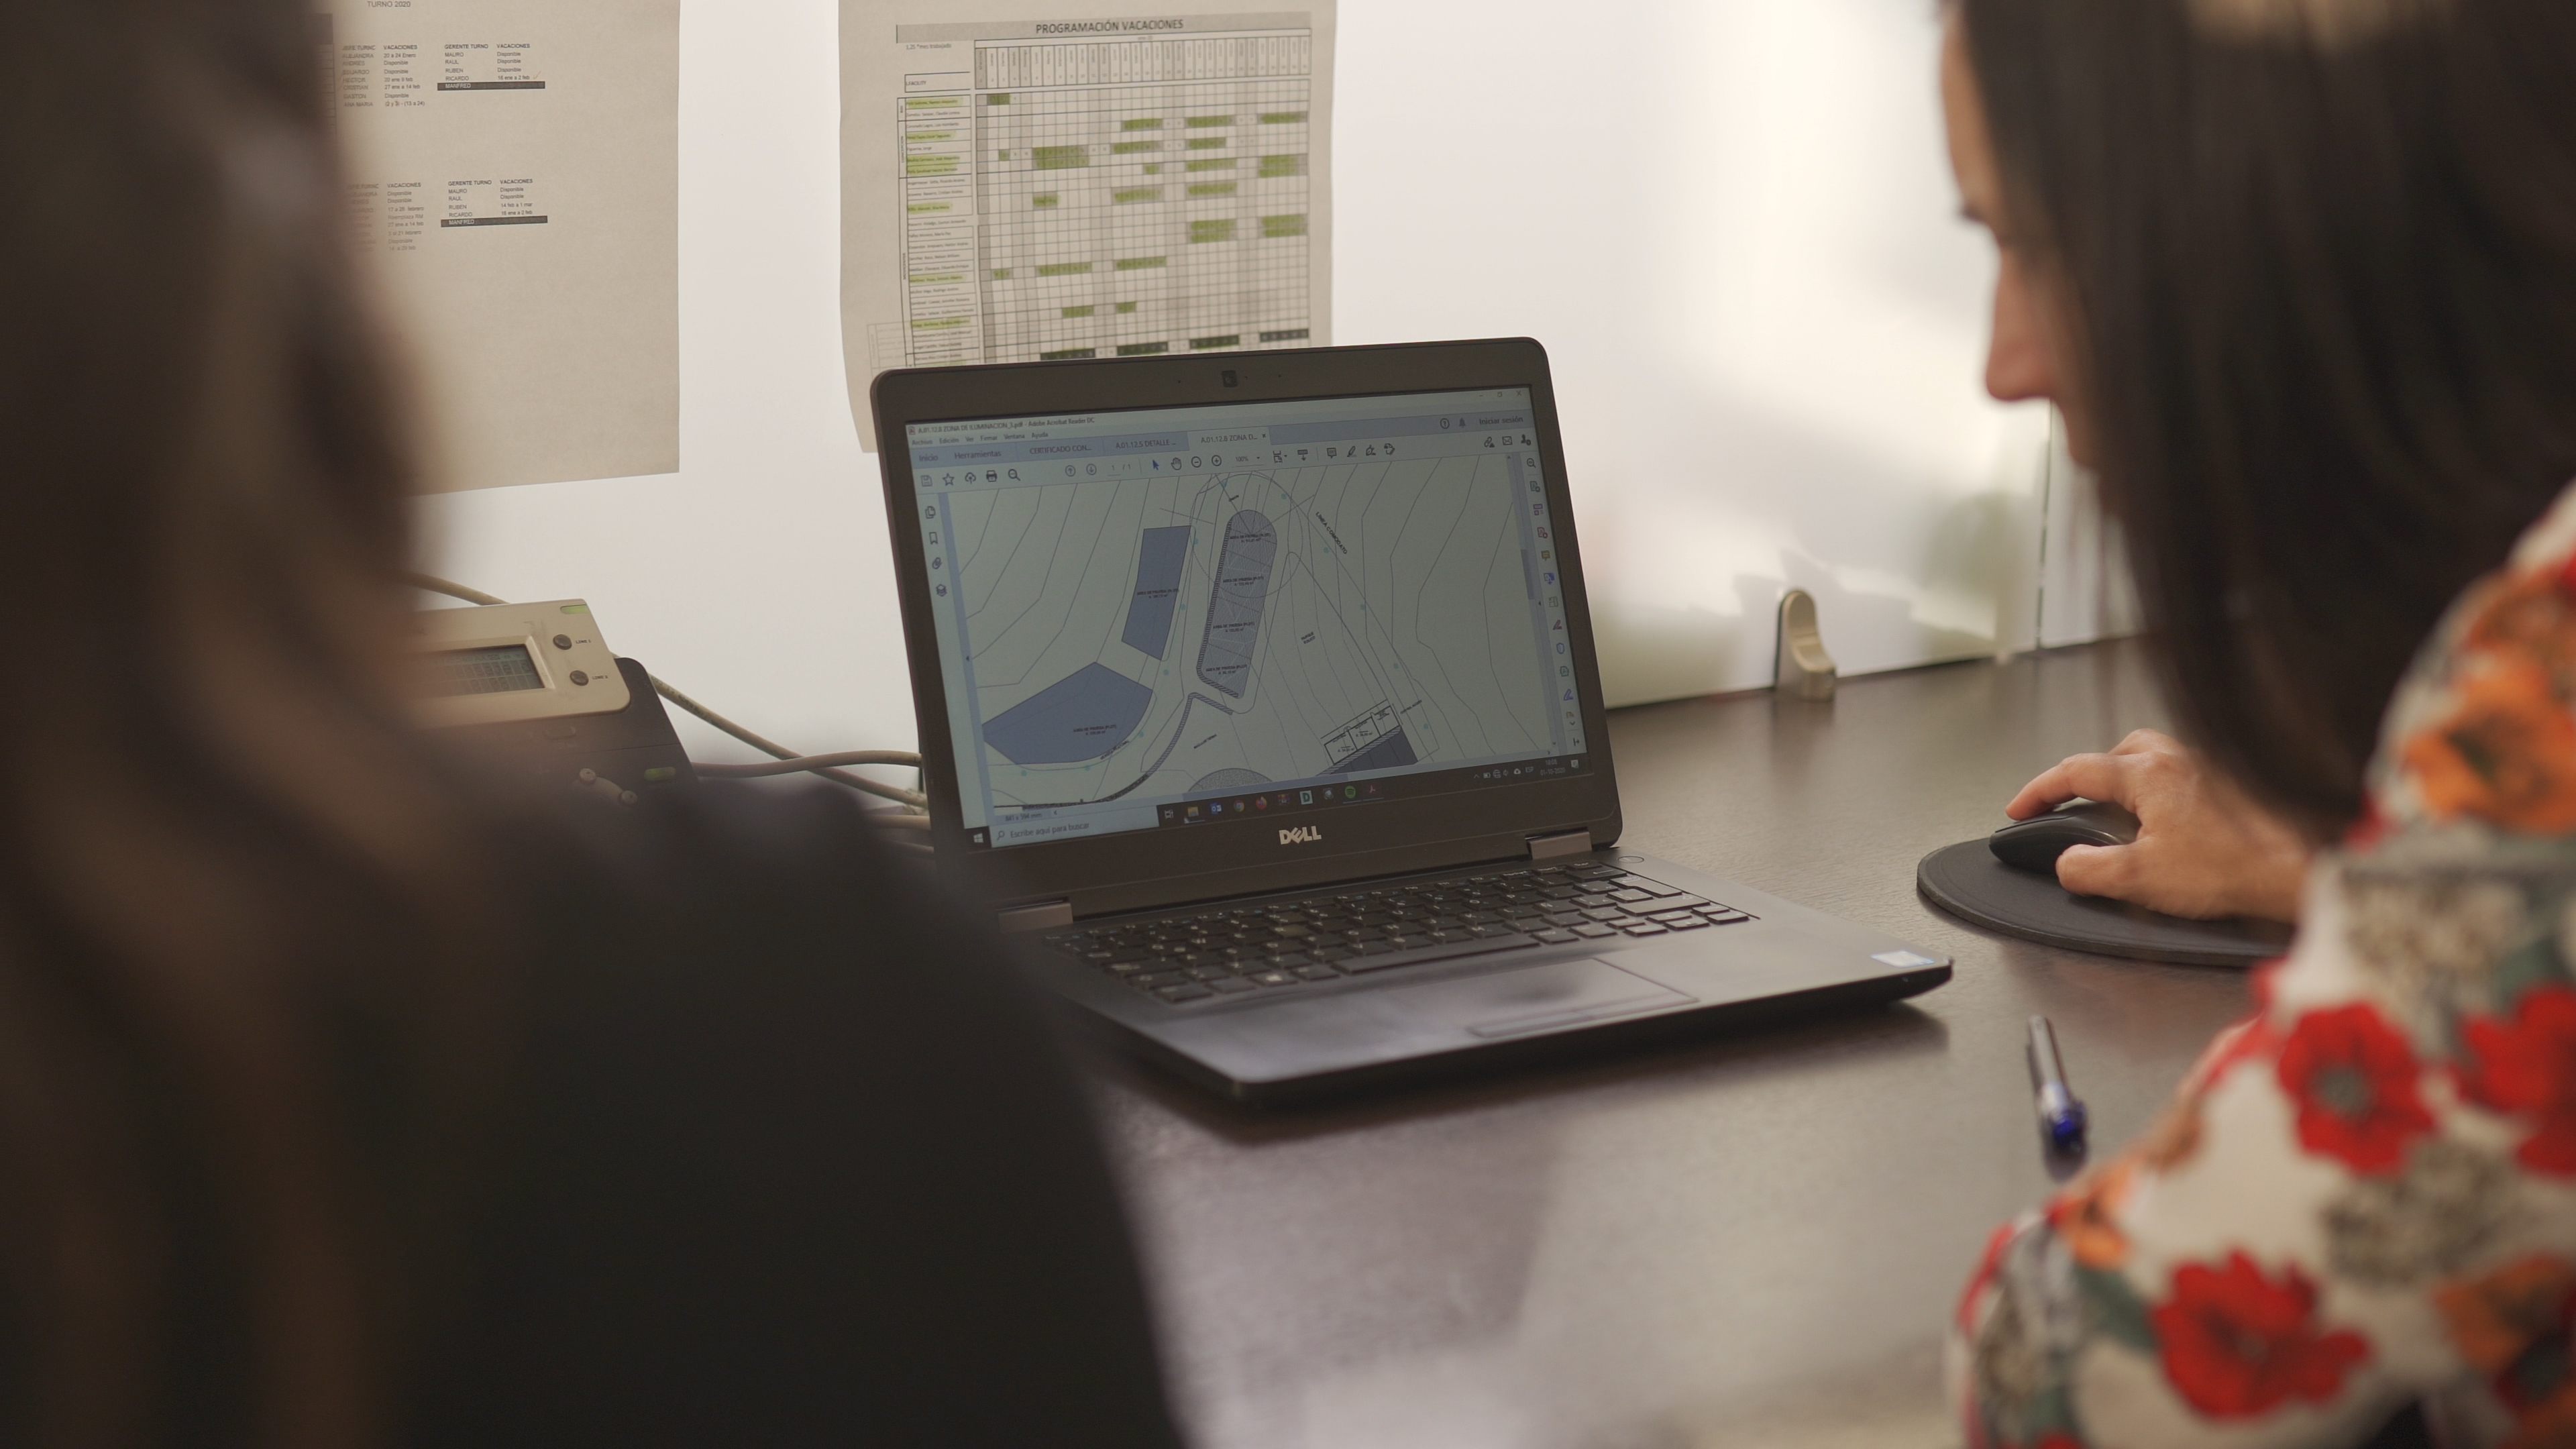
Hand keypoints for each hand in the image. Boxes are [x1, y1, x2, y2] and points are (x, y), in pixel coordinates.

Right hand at [2006, 729, 2313, 922]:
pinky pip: (2182, 776)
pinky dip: (2162, 792)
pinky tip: (2169, 822)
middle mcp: (2177, 758)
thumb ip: (2089, 870)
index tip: (2018, 810)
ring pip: (2152, 758)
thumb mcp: (2140, 879)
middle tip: (2069, 806)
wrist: (2300, 867)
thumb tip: (2066, 865)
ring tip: (2118, 813)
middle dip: (2085, 777)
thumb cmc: (2234, 868)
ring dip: (2126, 780)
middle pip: (2115, 753)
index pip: (2073, 772)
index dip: (2037, 792)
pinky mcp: (2234, 784)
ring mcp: (2209, 767)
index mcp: (2146, 773)